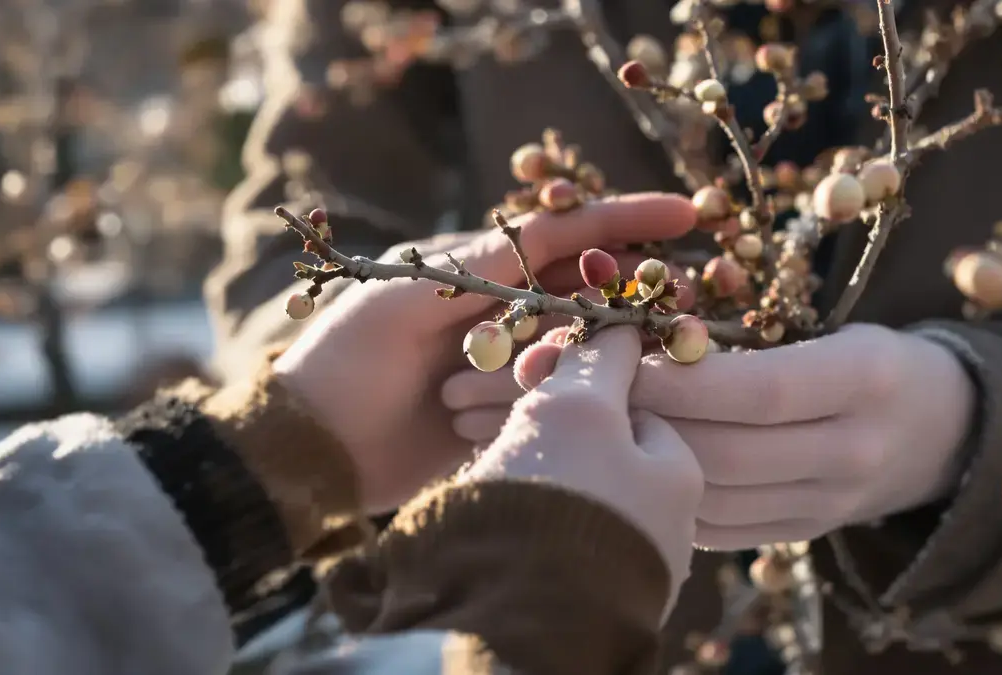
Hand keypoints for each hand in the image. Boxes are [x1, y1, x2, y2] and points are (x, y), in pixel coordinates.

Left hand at [273, 194, 697, 511]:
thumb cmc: (344, 360)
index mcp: (472, 269)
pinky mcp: (509, 412)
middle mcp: (498, 310)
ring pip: (584, 339)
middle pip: (583, 284)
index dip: (623, 219)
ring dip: (628, 336)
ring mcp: (506, 362)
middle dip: (638, 281)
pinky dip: (603, 386)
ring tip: (679, 340)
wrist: (312, 450)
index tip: (683, 212)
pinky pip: (568, 392)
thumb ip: (472, 266)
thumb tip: (545, 232)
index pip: (560, 234)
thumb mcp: (401, 298)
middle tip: (689, 290)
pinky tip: (641, 389)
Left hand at [443, 324, 975, 548]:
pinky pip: (719, 527)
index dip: (681, 377)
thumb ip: (761, 336)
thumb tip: (646, 332)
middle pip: (723, 448)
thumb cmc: (876, 361)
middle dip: (632, 422)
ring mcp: (828, 505)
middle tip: (550, 393)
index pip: (759, 386)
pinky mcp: (803, 535)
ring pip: (711, 496)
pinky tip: (608, 475)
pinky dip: (659, 501)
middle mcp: (850, 450)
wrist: (947, 435)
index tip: (609, 353)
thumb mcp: (840, 327)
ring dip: (628, 468)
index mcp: (866, 378)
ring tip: (555, 435)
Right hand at [462, 326, 702, 612]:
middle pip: (600, 442)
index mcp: (681, 475)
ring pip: (569, 481)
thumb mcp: (580, 408)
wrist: (514, 618)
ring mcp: (623, 561)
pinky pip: (549, 523)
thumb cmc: (559, 500)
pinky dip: (516, 497)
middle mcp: (664, 523)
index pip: (637, 402)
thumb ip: (601, 360)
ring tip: (470, 440)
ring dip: (520, 451)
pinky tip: (480, 488)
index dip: (579, 376)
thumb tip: (622, 324)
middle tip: (479, 402)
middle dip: (541, 412)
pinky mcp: (578, 591)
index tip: (529, 368)